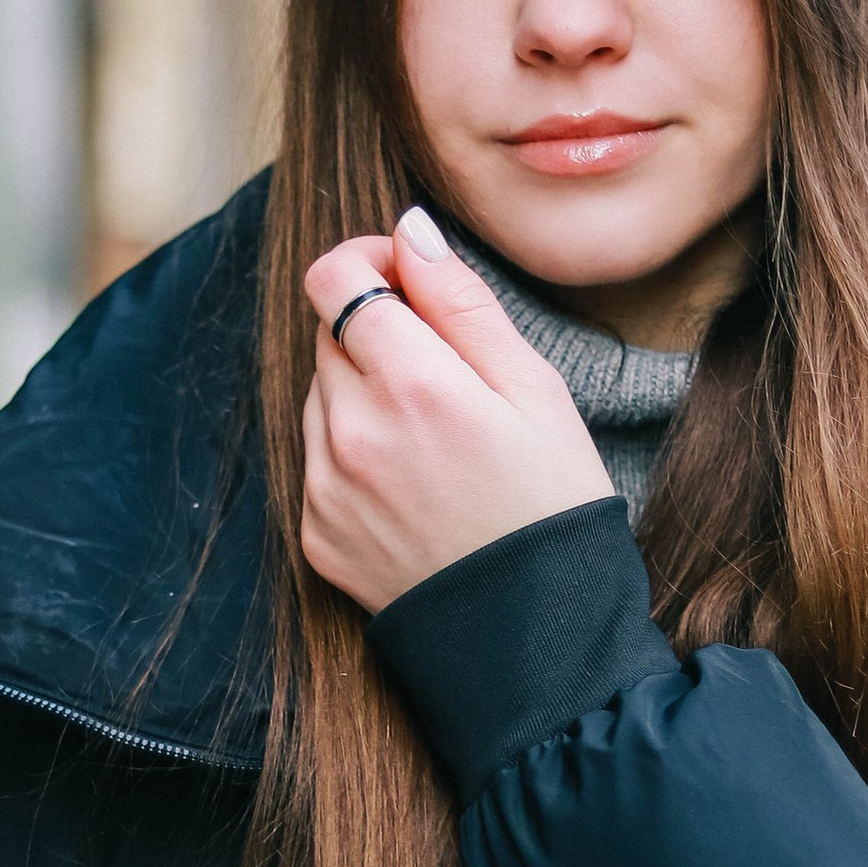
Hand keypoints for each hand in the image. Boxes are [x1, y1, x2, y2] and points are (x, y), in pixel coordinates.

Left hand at [300, 206, 612, 614]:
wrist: (534, 635)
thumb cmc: (551, 502)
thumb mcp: (533, 389)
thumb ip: (461, 302)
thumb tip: (409, 231)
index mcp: (410, 382)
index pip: (334, 276)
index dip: (369, 264)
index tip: (406, 281)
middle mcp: (349, 430)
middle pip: (327, 334)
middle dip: (375, 335)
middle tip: (447, 379)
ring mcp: (324, 485)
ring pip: (319, 397)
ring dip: (363, 396)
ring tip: (436, 444)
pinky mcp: (315, 532)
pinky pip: (317, 461)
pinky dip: (354, 457)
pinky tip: (415, 488)